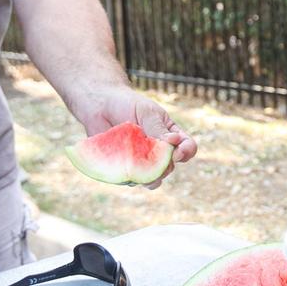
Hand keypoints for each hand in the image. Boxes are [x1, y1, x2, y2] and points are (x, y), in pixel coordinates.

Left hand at [69, 87, 196, 188]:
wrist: (99, 106)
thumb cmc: (126, 104)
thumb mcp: (147, 112)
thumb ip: (158, 129)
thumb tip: (173, 143)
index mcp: (170, 135)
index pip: (187, 147)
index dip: (186, 152)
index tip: (177, 151)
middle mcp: (158, 151)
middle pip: (170, 167)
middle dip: (165, 166)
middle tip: (153, 157)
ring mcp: (142, 162)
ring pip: (154, 179)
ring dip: (151, 178)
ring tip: (142, 170)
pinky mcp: (125, 168)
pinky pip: (132, 180)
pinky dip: (131, 177)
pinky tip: (125, 167)